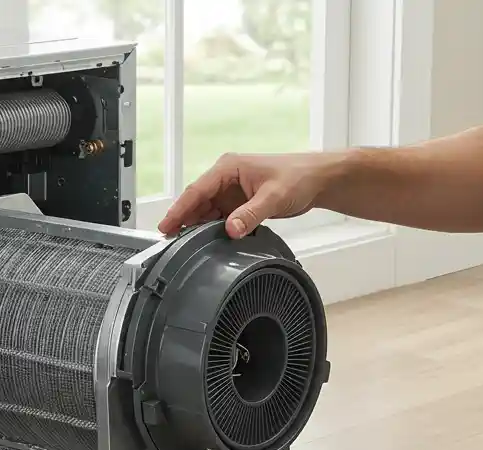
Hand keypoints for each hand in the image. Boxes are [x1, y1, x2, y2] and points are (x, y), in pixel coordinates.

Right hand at [158, 152, 333, 237]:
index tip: (166, 226)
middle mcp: (225, 178)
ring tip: (184, 247)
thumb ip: (251, 214)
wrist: (316, 180)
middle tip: (170, 243)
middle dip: (184, 221)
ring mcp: (231, 192)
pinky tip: (207, 244)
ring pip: (206, 212)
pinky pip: (219, 218)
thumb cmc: (297, 177)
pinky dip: (213, 230)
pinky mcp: (239, 204)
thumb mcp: (273, 196)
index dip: (179, 209)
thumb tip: (230, 230)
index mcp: (227, 168)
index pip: (196, 190)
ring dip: (197, 227)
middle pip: (197, 202)